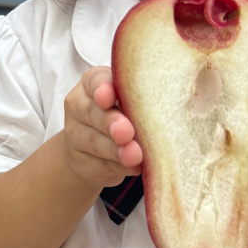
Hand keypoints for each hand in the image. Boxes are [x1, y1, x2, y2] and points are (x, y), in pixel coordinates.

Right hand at [62, 66, 142, 187]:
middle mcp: (79, 106)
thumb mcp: (129, 101)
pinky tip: (134, 167)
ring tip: (134, 155)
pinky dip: (118, 167)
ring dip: (116, 149)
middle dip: (110, 122)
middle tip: (126, 132)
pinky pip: (100, 164)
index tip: (109, 96)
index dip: (101, 87)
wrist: (91, 150)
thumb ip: (141, 99)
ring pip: (94, 141)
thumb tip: (172, 103)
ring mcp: (75, 135)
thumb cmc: (120, 114)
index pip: (94, 80)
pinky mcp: (81, 162)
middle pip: (92, 112)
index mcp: (91, 84)